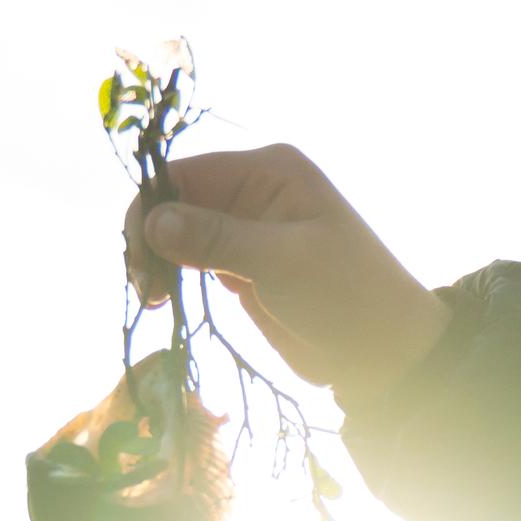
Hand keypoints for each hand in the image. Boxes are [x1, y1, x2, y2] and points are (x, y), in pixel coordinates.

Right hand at [128, 144, 451, 412]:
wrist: (382, 350)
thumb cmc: (346, 295)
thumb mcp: (282, 261)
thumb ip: (217, 238)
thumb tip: (153, 221)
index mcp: (270, 171)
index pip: (185, 173)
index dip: (151, 208)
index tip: (139, 257)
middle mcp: (254, 191)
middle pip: (174, 201)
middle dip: (149, 238)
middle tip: (145, 288)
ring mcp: (246, 229)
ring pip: (177, 232)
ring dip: (156, 260)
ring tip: (153, 298)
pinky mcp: (242, 266)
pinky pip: (192, 260)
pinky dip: (172, 276)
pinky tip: (163, 299)